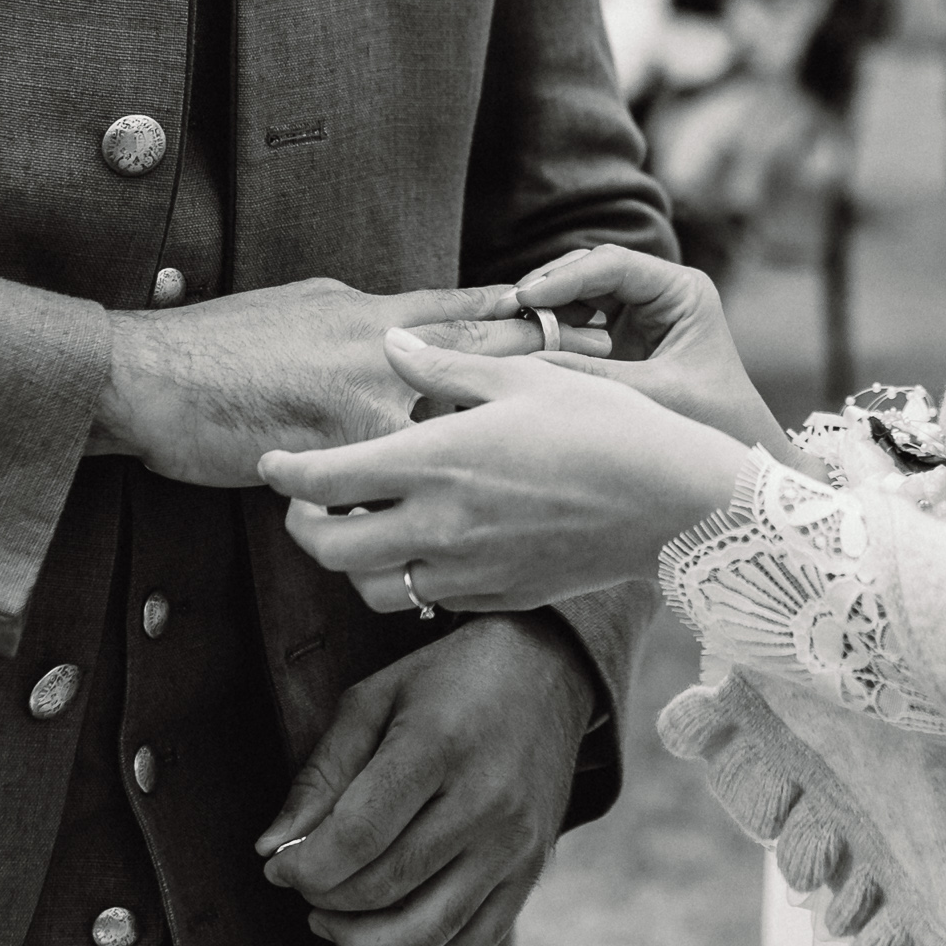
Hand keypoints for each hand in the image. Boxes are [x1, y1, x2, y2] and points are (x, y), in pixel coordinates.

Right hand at [85, 278, 604, 486]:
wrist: (149, 378)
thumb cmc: (224, 339)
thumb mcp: (312, 307)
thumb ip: (375, 317)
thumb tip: (412, 324)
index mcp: (379, 317)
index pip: (477, 317)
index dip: (540, 324)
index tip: (601, 329)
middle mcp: (386, 360)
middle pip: (489, 376)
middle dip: (555, 388)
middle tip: (623, 402)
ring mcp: (363, 416)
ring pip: (457, 444)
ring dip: (512, 468)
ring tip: (573, 489)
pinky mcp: (338, 467)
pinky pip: (404, 504)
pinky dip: (440, 527)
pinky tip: (478, 550)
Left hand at [254, 615, 594, 945]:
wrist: (545, 670)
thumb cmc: (449, 680)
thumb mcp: (375, 698)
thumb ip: (322, 772)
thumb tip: (272, 848)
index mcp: (439, 743)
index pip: (358, 834)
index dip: (305, 865)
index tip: (278, 865)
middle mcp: (486, 799)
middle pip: (385, 885)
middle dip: (325, 897)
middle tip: (303, 882)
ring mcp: (514, 842)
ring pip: (426, 931)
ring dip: (362, 941)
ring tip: (331, 917)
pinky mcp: (531, 872)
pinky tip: (382, 939)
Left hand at [260, 328, 750, 612]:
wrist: (673, 503)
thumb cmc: (606, 427)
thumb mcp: (526, 378)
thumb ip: (447, 367)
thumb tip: (392, 345)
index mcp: (437, 461)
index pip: (324, 479)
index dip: (284, 472)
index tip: (272, 462)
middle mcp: (441, 525)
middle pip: (330, 547)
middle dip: (302, 526)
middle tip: (304, 503)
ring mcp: (469, 570)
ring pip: (371, 587)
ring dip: (351, 562)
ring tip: (359, 528)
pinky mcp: (499, 596)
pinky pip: (427, 600)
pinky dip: (408, 578)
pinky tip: (424, 545)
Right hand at [515, 245, 792, 457]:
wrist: (738, 451)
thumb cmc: (715, 420)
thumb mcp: (656, 395)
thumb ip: (596, 376)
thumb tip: (528, 363)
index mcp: (682, 290)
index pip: (614, 264)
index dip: (566, 277)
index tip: (526, 297)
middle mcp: (659, 291)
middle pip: (590, 271)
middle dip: (547, 287)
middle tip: (506, 309)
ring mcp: (638, 311)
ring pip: (578, 293)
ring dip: (544, 308)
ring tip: (508, 327)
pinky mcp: (620, 335)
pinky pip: (577, 321)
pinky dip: (550, 330)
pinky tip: (523, 344)